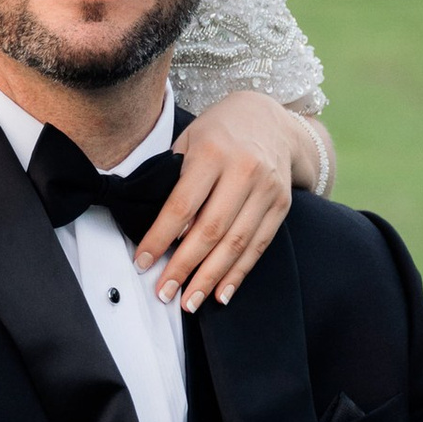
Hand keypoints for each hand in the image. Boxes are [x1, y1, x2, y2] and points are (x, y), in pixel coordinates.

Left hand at [134, 92, 317, 312]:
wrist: (270, 119)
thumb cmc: (218, 132)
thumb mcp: (189, 139)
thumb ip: (173, 177)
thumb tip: (155, 227)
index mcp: (213, 152)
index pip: (182, 204)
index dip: (159, 237)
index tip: (141, 262)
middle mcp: (244, 170)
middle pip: (210, 229)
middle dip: (184, 266)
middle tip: (164, 293)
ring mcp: (267, 189)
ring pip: (236, 243)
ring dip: (210, 277)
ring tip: (189, 302)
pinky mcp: (281, 205)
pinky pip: (258, 246)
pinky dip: (238, 273)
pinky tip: (221, 294)